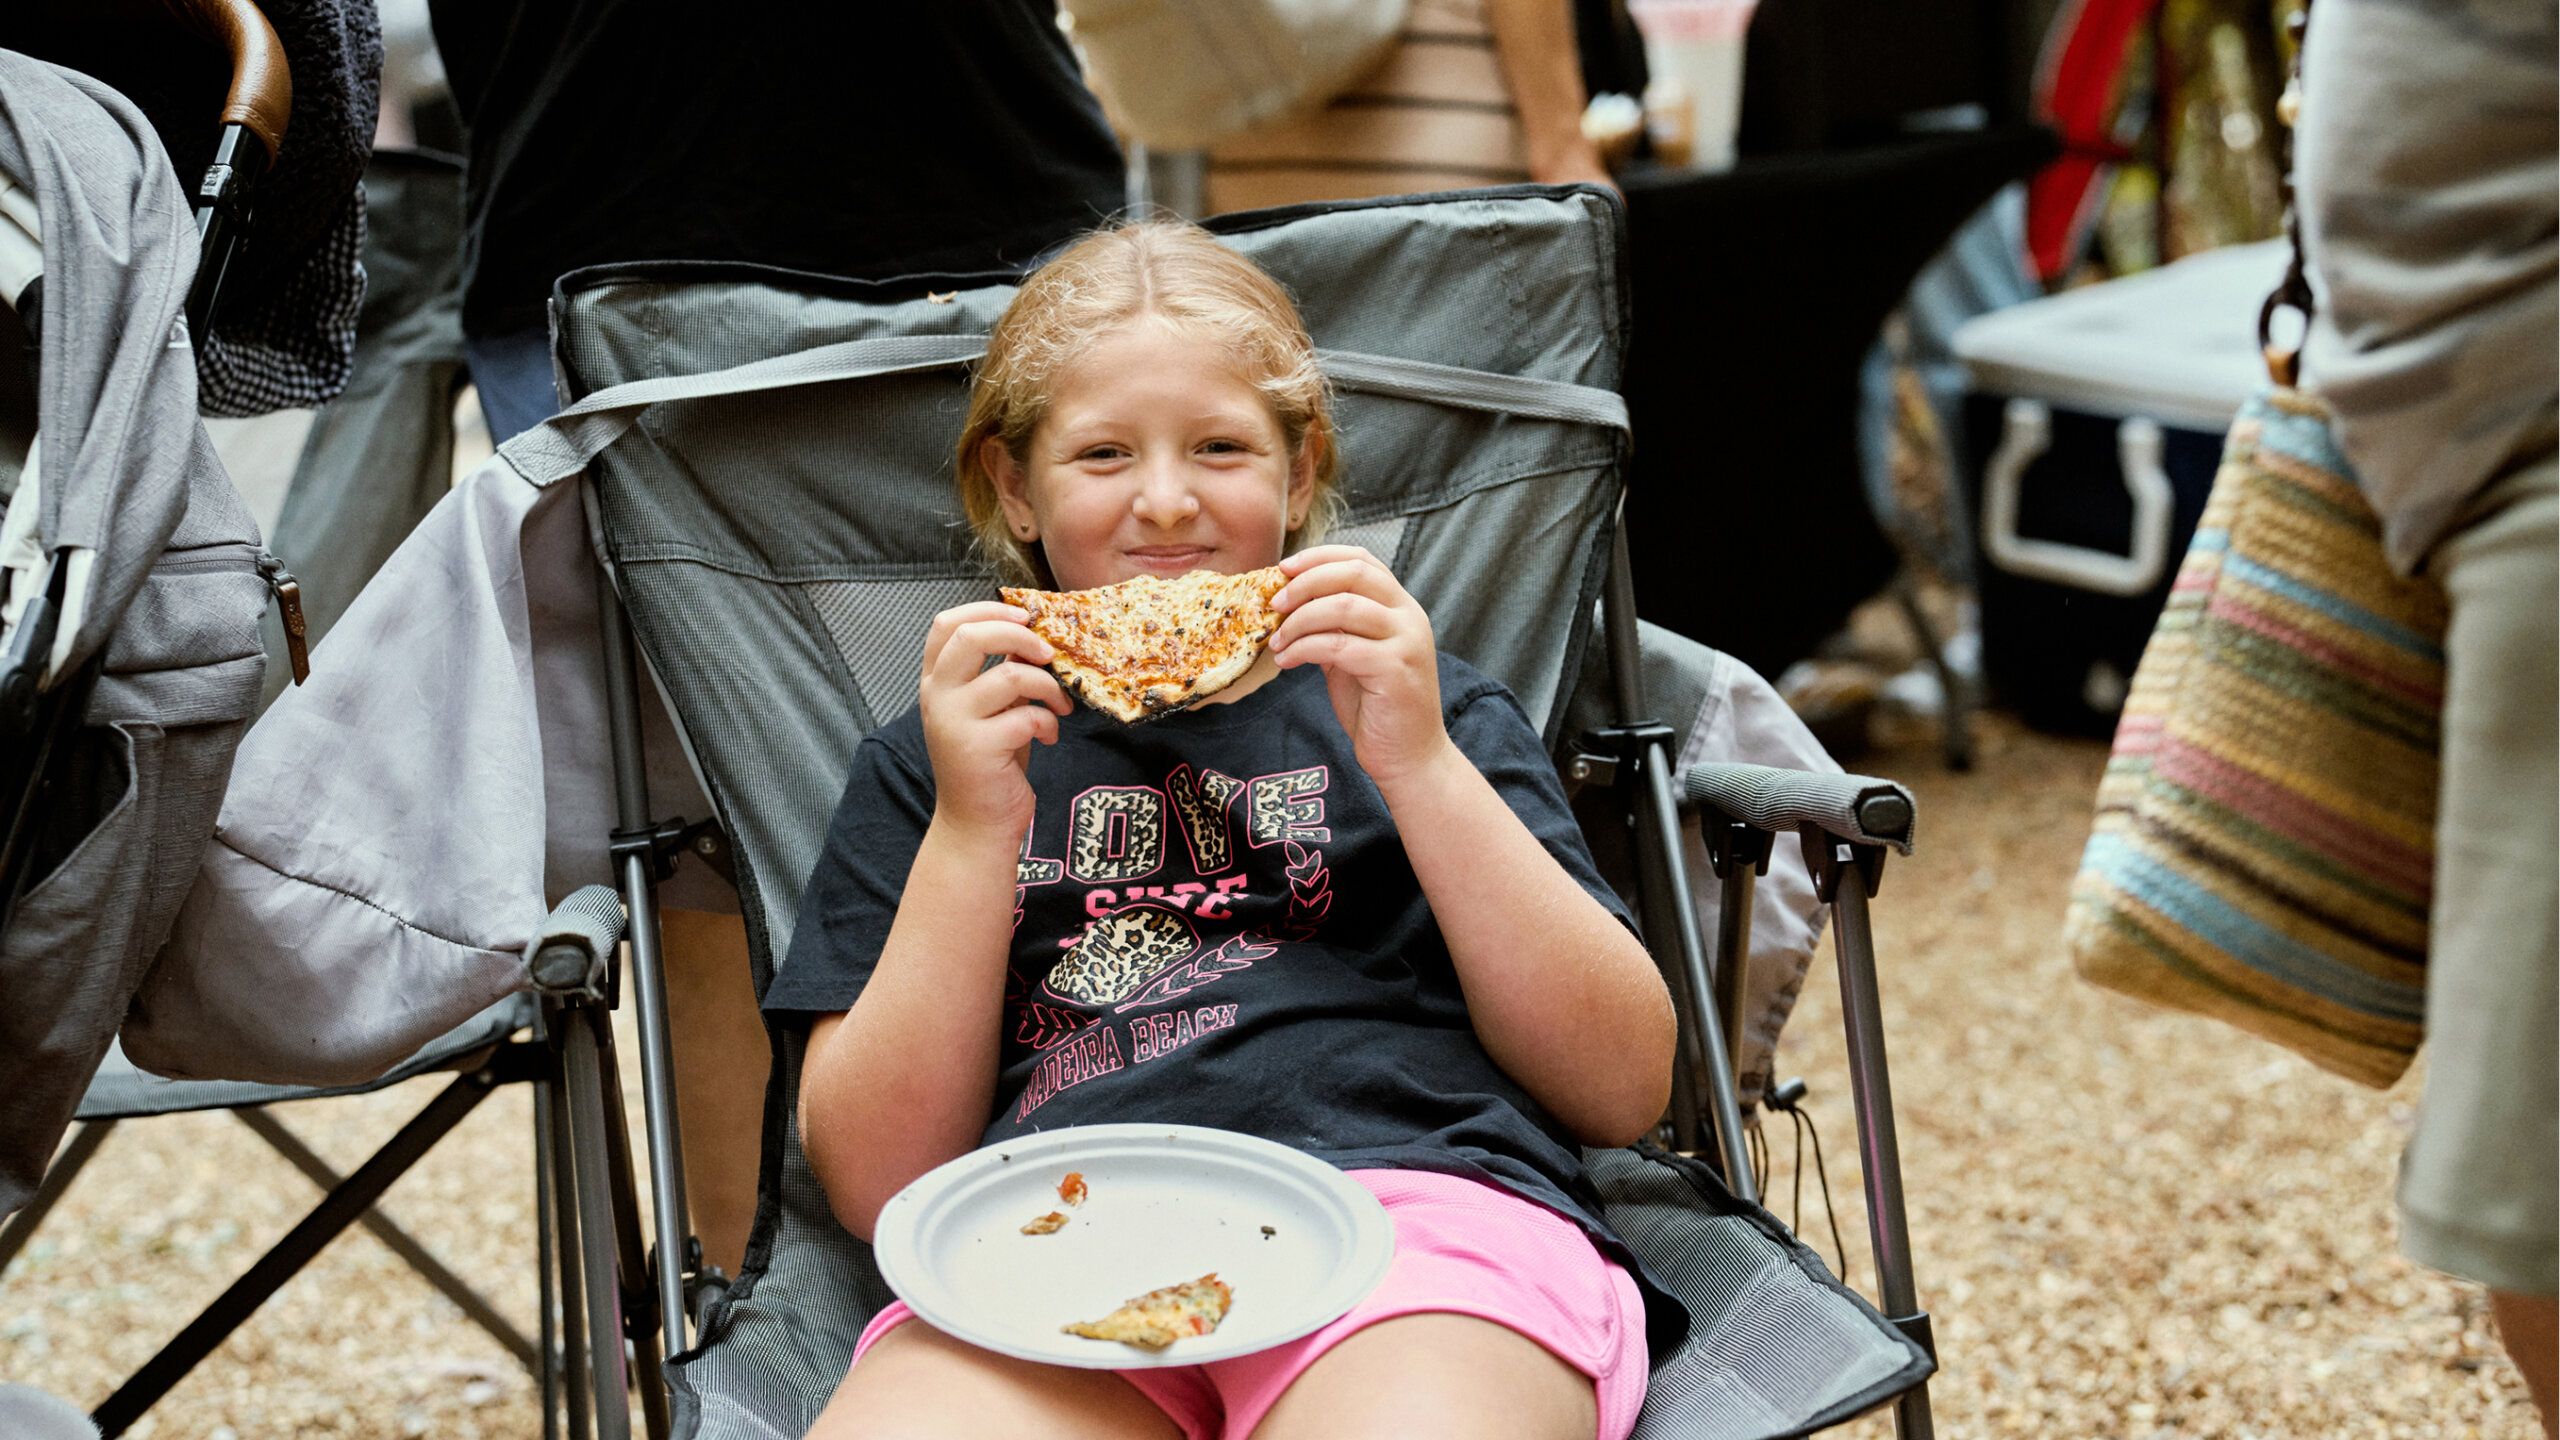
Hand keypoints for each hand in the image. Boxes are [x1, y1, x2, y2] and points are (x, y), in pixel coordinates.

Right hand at [916, 601, 1070, 843]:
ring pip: (1010, 675)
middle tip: (1047, 653)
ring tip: (1059, 707)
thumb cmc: (990, 762)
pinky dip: (1050, 723)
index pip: (947, 624)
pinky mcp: (978, 748)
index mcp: (936, 682)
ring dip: (1048, 687)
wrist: (976, 824)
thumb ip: (999, 674)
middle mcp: (937, 697)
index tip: (1024, 617)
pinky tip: (1049, 738)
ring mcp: (954, 722)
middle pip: (972, 637)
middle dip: (1020, 636)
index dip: (987, 610)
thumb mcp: (990, 710)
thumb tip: (1035, 638)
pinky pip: (1028, 716)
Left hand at [1270, 547, 1453, 786]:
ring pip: (1342, 607)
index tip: (1283, 568)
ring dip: (1299, 620)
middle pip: (1354, 574)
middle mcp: (1409, 617)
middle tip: (1275, 604)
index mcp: (1401, 607)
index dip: (1319, 557)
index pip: (1362, 560)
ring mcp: (1405, 642)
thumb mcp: (1351, 656)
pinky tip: (1287, 662)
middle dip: (1306, 583)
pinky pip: (1338, 646)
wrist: (1409, 757)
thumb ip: (1332, 627)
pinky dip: (1303, 649)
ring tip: (1277, 642)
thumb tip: (1287, 604)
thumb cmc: (1378, 707)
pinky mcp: (1394, 670)